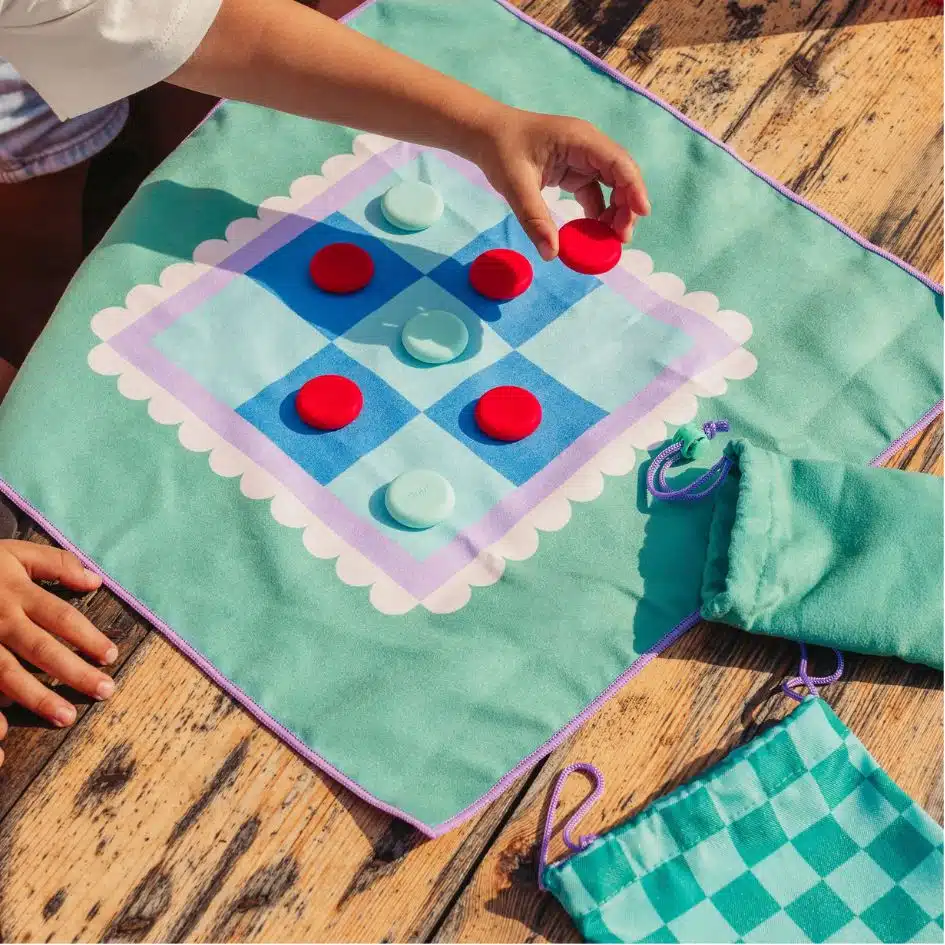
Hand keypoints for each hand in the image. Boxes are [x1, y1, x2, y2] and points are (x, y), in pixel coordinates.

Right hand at [0, 541, 116, 736]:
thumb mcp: (16, 553)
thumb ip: (56, 563)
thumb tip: (95, 580)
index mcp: (17, 592)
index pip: (61, 617)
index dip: (88, 637)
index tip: (112, 656)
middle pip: (41, 649)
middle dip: (74, 672)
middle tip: (104, 691)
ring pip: (8, 674)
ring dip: (38, 697)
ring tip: (66, 717)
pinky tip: (6, 726)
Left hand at [474, 108, 649, 260]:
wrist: (486, 136)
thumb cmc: (500, 151)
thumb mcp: (515, 185)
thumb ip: (535, 219)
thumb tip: (552, 254)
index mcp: (580, 140)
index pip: (618, 162)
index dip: (634, 187)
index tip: (641, 213)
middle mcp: (588, 147)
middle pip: (621, 175)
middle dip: (627, 206)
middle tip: (621, 239)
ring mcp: (583, 159)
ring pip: (612, 186)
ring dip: (615, 212)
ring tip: (610, 240)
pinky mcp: (575, 171)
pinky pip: (595, 193)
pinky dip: (598, 213)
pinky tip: (594, 232)